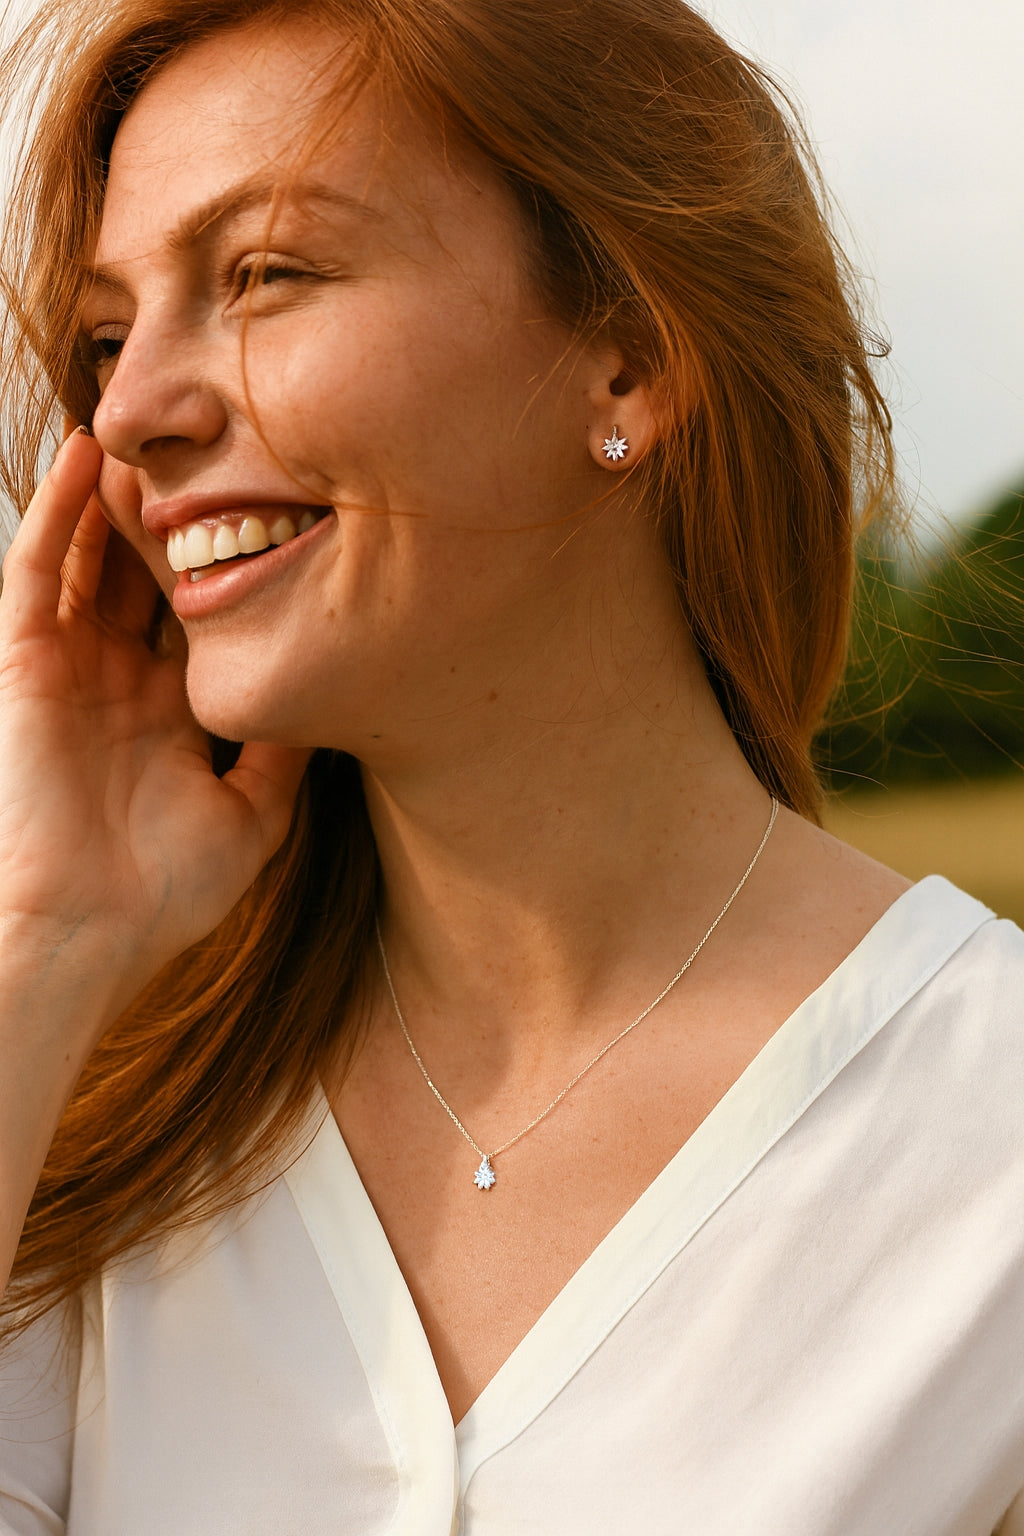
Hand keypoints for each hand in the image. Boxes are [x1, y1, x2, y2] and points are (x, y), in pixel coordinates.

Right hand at [0, 429, 309, 1024]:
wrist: (86, 931)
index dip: (230, 561)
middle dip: (175, 514)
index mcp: (172, 712)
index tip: (279, 505)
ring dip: (114, 495)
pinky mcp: (27, 664)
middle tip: (217, 443)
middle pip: (148, 574)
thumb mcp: (254, 812)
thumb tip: (332, 696)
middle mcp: (122, 680)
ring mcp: (72, 668)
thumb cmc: (165, 891)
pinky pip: (37, 572)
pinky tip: (83, 458)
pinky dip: (56, 512)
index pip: (200, 616)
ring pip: (92, 557)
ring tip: (152, 428)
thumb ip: (285, 750)